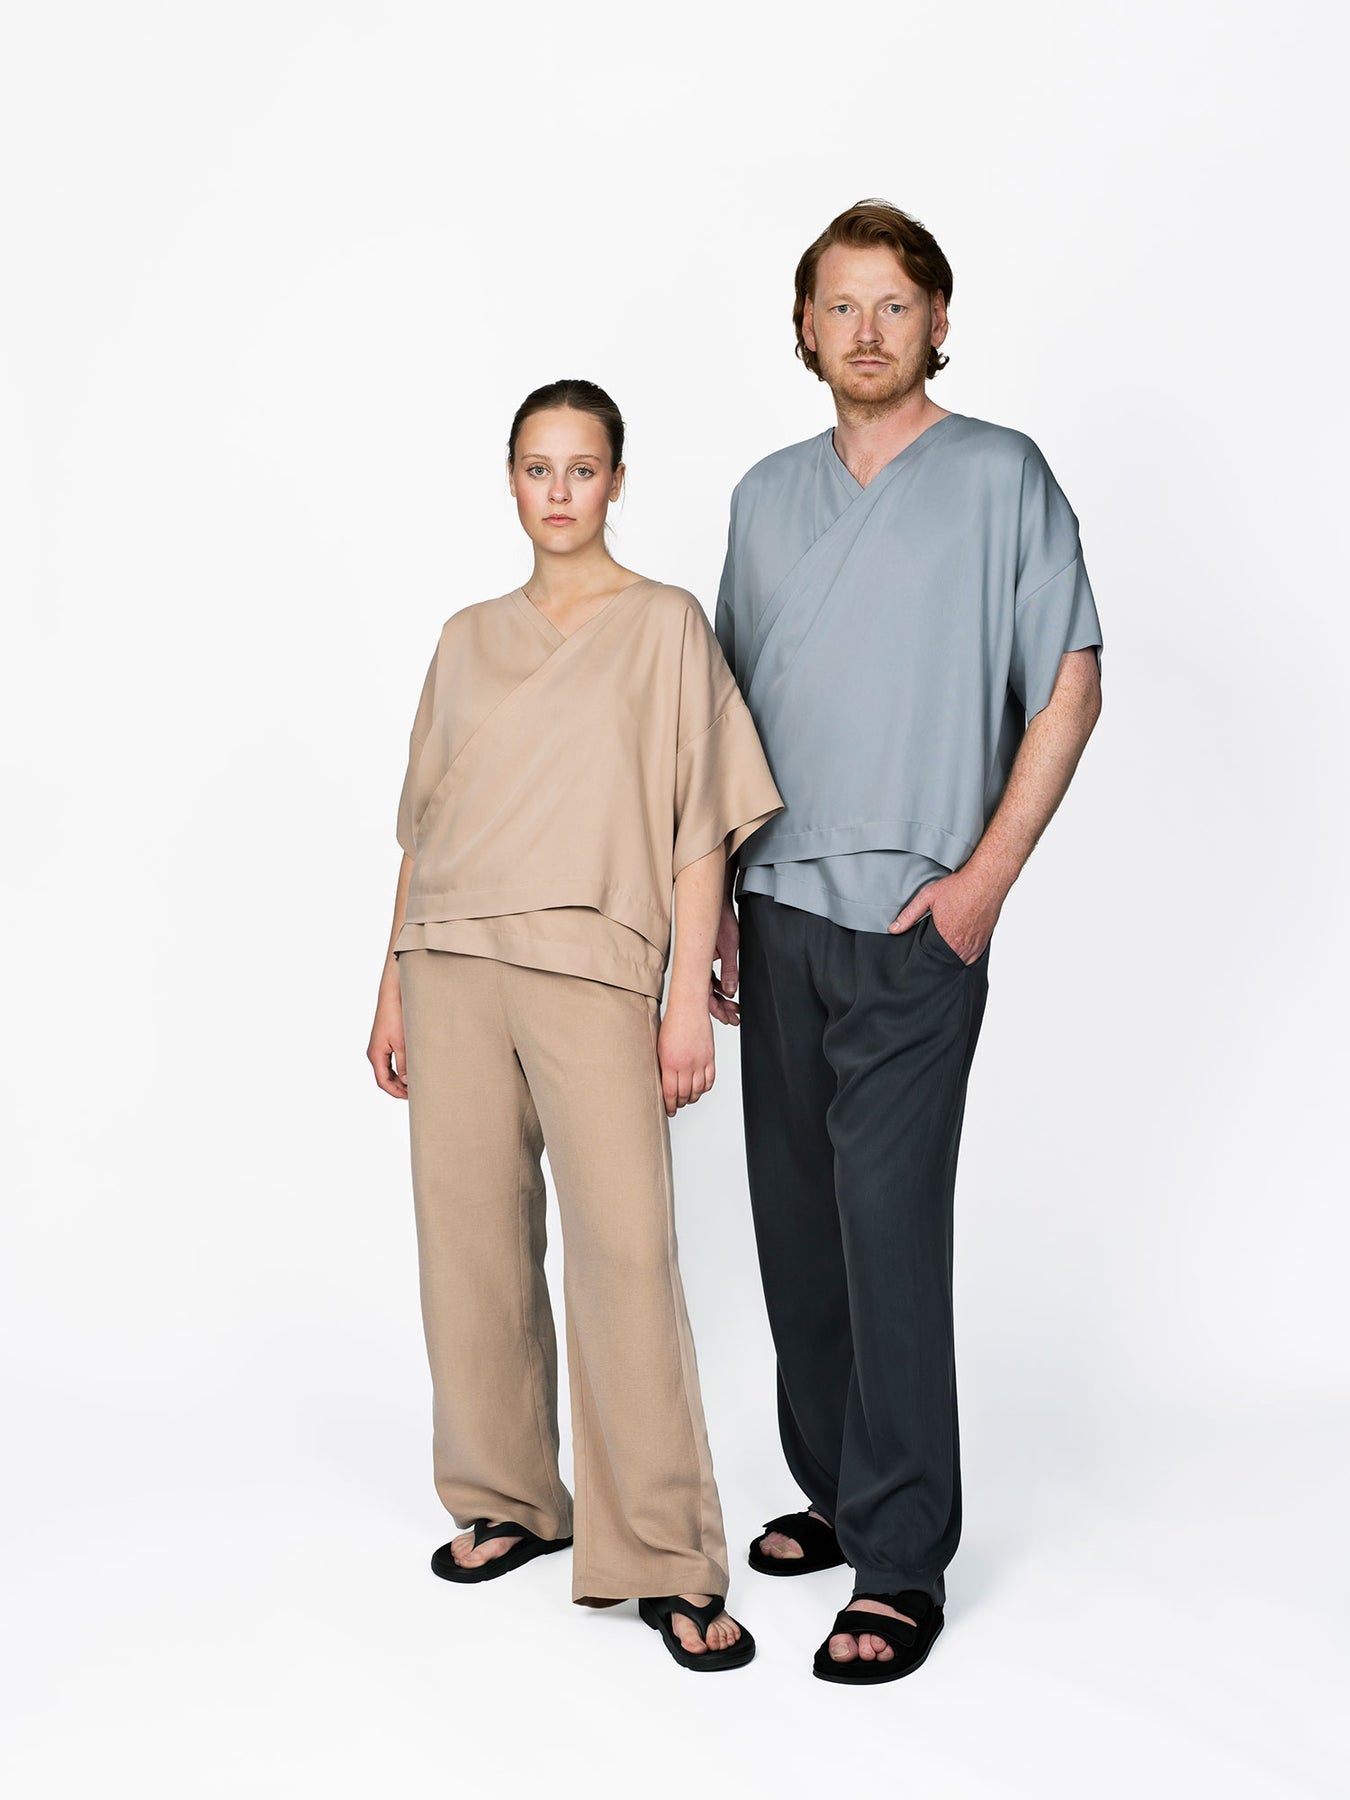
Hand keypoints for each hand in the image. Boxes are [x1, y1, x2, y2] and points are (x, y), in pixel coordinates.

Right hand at [367, 985, 408, 1096]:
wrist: (394, 995)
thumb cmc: (397, 1016)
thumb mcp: (403, 1043)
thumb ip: (404, 1064)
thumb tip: (406, 1083)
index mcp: (376, 1055)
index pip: (383, 1082)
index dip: (396, 1092)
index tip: (410, 1097)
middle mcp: (375, 1053)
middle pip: (384, 1078)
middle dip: (398, 1087)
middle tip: (415, 1093)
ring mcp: (379, 1047)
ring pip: (387, 1070)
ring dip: (399, 1079)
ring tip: (415, 1084)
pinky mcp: (385, 1041)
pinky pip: (390, 1061)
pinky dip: (399, 1069)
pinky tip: (411, 1070)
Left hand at [658, 1001, 715, 1116]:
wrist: (688, 1007)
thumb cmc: (672, 1023)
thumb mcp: (660, 1047)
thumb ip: (664, 1067)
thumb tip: (664, 1083)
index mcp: (671, 1063)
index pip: (670, 1093)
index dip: (669, 1105)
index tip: (668, 1110)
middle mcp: (687, 1064)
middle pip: (684, 1094)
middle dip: (679, 1103)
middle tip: (675, 1106)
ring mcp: (700, 1061)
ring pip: (698, 1090)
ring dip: (692, 1098)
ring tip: (686, 1099)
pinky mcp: (710, 1057)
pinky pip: (710, 1080)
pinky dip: (705, 1088)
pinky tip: (699, 1089)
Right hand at [709, 894, 740, 1025]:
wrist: (718, 902)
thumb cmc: (721, 919)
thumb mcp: (730, 945)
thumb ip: (730, 969)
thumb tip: (731, 991)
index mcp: (700, 963)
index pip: (705, 993)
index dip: (717, 1008)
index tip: (728, 1018)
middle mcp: (699, 964)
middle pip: (707, 993)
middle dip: (721, 1007)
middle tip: (734, 1018)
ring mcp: (704, 961)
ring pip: (710, 986)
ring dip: (722, 998)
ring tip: (735, 1009)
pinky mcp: (709, 956)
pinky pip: (713, 975)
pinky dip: (722, 985)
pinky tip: (730, 991)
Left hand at [889, 870, 1001, 963]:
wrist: (986, 880)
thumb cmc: (959, 886)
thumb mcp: (928, 897)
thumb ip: (909, 915)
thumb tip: (893, 929)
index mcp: (946, 937)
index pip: (931, 958)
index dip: (925, 956)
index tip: (922, 952)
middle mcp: (962, 945)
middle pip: (945, 961)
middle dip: (938, 958)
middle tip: (932, 950)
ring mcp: (975, 945)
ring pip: (959, 961)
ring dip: (952, 957)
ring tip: (944, 948)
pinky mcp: (984, 942)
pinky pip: (973, 957)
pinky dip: (965, 954)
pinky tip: (958, 946)